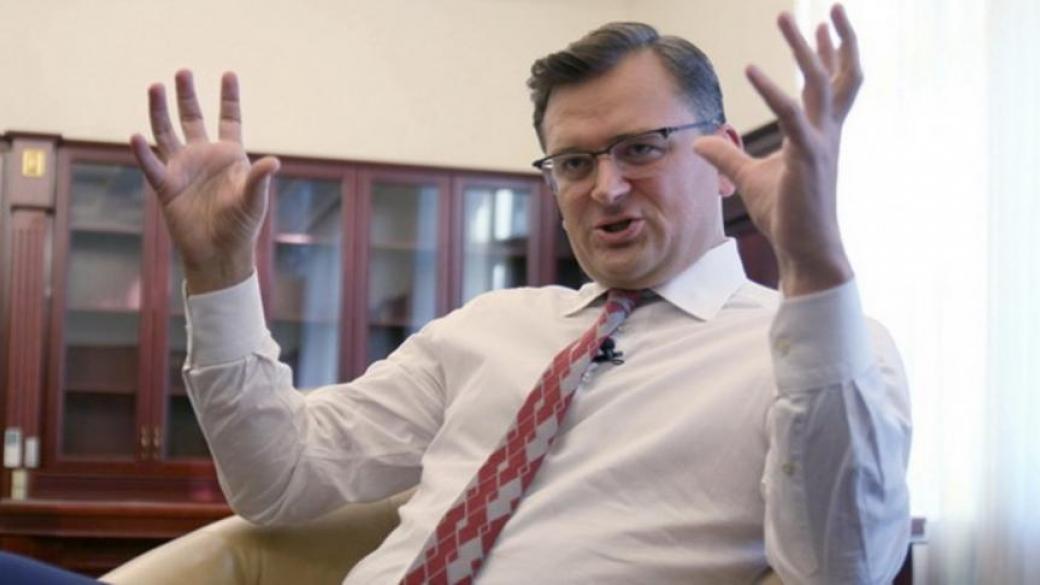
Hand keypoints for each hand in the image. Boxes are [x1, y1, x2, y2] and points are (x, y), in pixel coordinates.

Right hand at [130, 70, 279, 293]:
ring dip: (160, 112)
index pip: (229, 119)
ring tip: (155, 87)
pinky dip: (143, 152)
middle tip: (183, 72)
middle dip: (187, 96)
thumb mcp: (253, 200)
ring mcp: (183, 169)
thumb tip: (274, 162)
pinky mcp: (166, 186)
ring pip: (167, 133)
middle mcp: (203, 156)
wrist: (219, 253)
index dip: (229, 98)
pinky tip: (136, 136)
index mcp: (229, 155)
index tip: (229, 74)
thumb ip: (259, 179)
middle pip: (192, 118)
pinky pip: (152, 165)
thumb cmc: (241, 226)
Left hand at [695, 4, 861, 295]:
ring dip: (804, 48)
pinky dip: (771, 90)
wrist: (805, 250)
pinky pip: (790, 115)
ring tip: (787, 17)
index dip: (829, 54)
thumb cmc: (785, 215)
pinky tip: (750, 68)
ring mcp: (821, 143)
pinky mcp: (808, 158)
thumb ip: (726, 157)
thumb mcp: (749, 178)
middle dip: (835, 38)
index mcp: (820, 134)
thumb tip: (700, 141)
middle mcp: (827, 133)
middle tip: (830, 4)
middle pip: (838, 74)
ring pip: (819, 83)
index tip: (824, 24)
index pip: (830, 84)